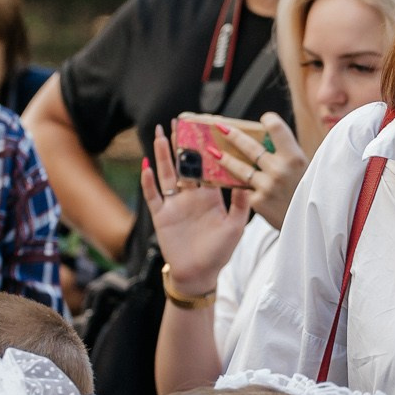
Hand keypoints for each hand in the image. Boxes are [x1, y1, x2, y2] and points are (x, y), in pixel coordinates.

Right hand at [139, 125, 249, 295]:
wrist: (199, 274)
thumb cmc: (219, 252)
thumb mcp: (235, 228)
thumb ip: (240, 206)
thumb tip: (248, 184)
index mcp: (210, 195)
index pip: (206, 165)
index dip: (205, 148)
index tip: (205, 128)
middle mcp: (191, 195)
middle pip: (184, 163)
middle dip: (181, 142)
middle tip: (179, 120)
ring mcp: (174, 204)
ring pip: (167, 173)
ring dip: (163, 154)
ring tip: (161, 134)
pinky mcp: (161, 215)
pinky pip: (153, 195)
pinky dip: (148, 181)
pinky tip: (146, 166)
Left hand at [217, 114, 307, 230]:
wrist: (307, 225)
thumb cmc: (306, 194)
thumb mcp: (304, 170)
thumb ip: (287, 154)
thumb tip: (267, 137)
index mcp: (294, 158)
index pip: (277, 128)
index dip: (269, 120)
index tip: (264, 119)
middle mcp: (280, 170)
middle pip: (250, 146)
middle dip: (233, 134)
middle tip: (220, 127)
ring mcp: (267, 186)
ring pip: (240, 167)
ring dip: (224, 158)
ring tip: (213, 152)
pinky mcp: (258, 201)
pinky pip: (244, 187)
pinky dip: (239, 183)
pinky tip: (228, 180)